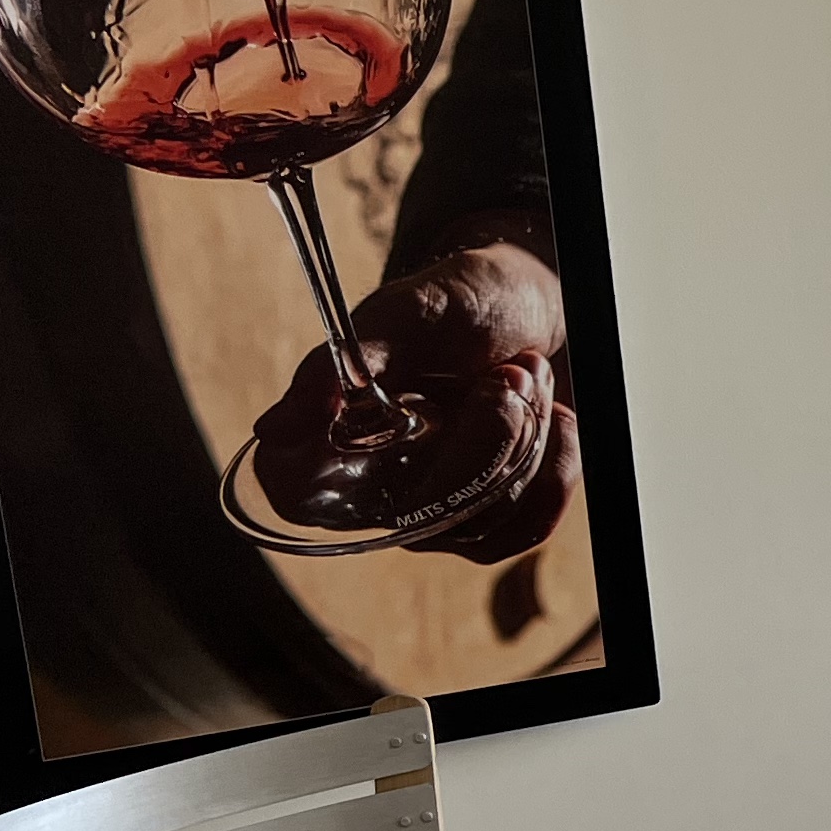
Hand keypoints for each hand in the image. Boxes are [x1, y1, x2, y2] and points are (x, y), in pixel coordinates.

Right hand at [248, 230, 580, 561]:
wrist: (538, 306)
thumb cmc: (460, 304)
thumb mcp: (404, 318)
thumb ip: (341, 368)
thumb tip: (274, 430)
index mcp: (330, 436)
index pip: (297, 493)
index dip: (335, 472)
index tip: (415, 411)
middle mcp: (377, 487)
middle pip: (423, 509)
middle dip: (486, 434)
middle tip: (505, 374)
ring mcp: (438, 510)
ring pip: (484, 515)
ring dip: (524, 435)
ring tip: (525, 376)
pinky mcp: (496, 519)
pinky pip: (529, 525)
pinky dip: (557, 463)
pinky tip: (556, 417)